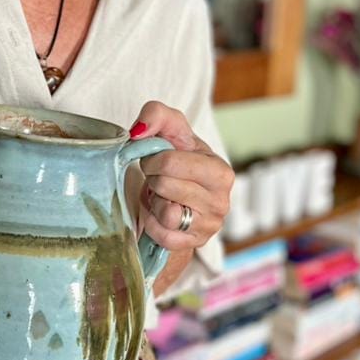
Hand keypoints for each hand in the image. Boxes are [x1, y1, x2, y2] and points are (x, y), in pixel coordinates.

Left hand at [130, 100, 233, 249]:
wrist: (180, 198)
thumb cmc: (178, 161)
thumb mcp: (172, 131)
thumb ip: (156, 115)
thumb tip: (138, 131)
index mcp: (220, 171)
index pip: (170, 162)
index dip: (152, 159)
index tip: (155, 161)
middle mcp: (221, 201)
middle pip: (164, 185)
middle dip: (153, 179)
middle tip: (157, 178)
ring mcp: (209, 226)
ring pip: (166, 213)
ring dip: (155, 202)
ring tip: (161, 196)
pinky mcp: (193, 244)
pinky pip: (162, 235)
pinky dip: (153, 223)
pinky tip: (158, 213)